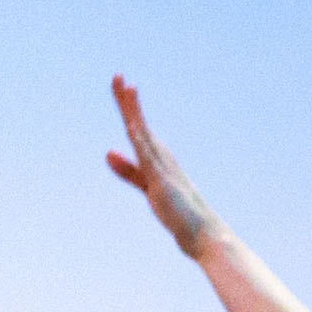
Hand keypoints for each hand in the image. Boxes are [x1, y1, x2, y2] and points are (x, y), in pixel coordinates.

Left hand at [106, 76, 223, 259]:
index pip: (138, 128)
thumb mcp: (148, 187)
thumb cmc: (179, 214)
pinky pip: (148, 158)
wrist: (204, 235)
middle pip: (140, 125)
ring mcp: (163, 169)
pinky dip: (140, 141)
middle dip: (128, 101)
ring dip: (134, 113)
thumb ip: (129, 170)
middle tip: (118, 77)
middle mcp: (162, 158)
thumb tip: (107, 152)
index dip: (129, 107)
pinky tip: (131, 126)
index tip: (123, 85)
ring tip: (126, 89)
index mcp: (158, 158)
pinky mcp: (162, 183)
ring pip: (144, 135)